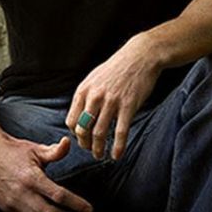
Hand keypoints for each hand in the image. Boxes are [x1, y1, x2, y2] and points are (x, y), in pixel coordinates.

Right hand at [0, 133, 93, 211]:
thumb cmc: (15, 150)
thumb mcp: (36, 148)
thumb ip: (54, 151)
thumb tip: (68, 143)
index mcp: (32, 177)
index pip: (58, 195)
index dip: (76, 204)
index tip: (89, 209)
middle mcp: (22, 193)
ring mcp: (12, 203)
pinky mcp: (6, 208)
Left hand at [65, 32, 161, 160]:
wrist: (140, 56)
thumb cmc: (117, 68)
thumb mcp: (94, 78)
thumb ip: (86, 96)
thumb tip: (80, 115)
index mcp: (84, 90)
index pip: (72, 120)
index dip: (75, 134)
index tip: (82, 139)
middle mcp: (95, 96)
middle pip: (83, 129)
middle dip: (85, 144)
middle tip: (91, 150)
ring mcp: (111, 101)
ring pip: (100, 133)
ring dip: (98, 149)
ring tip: (100, 155)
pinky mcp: (128, 105)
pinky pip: (121, 131)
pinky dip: (118, 147)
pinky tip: (117, 155)